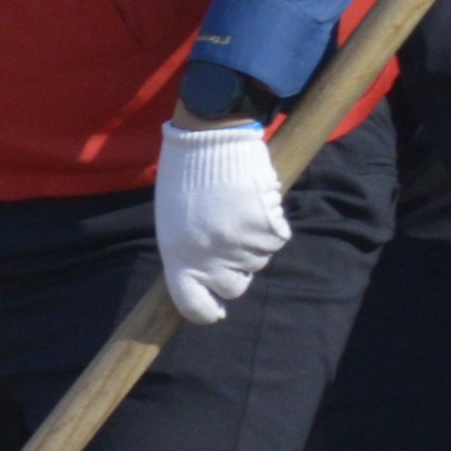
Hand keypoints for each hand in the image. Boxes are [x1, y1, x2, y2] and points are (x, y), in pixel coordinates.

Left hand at [150, 116, 288, 326]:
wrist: (209, 139)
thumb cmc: (186, 176)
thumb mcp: (173, 221)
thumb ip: (188, 250)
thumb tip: (206, 275)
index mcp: (178, 256)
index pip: (192, 304)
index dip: (205, 311)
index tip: (214, 311)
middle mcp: (209, 258)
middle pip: (235, 287)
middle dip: (236, 271)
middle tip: (230, 242)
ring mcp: (239, 245)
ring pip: (258, 260)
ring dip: (253, 241)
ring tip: (237, 209)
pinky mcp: (264, 228)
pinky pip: (277, 238)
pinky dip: (271, 224)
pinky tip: (254, 202)